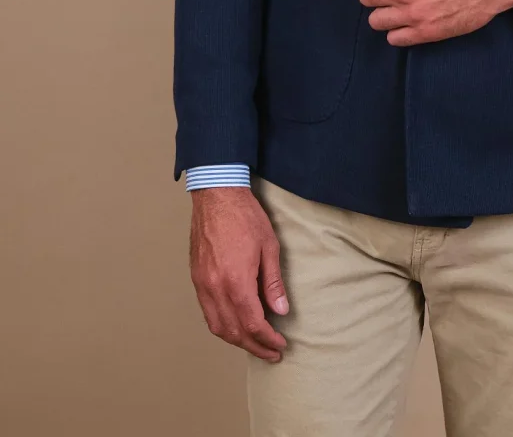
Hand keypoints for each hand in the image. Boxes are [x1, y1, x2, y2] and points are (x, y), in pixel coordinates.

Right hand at [189, 187, 288, 361]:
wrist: (217, 196)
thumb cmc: (245, 217)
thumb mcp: (269, 247)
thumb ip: (273, 283)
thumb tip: (281, 311)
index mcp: (236, 281)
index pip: (252, 324)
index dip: (267, 339)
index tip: (280, 344)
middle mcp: (215, 288)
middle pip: (234, 331)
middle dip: (254, 346)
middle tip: (272, 352)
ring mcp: (202, 285)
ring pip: (217, 326)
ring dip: (237, 340)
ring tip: (255, 344)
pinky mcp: (196, 279)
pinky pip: (207, 313)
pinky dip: (222, 326)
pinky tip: (235, 325)